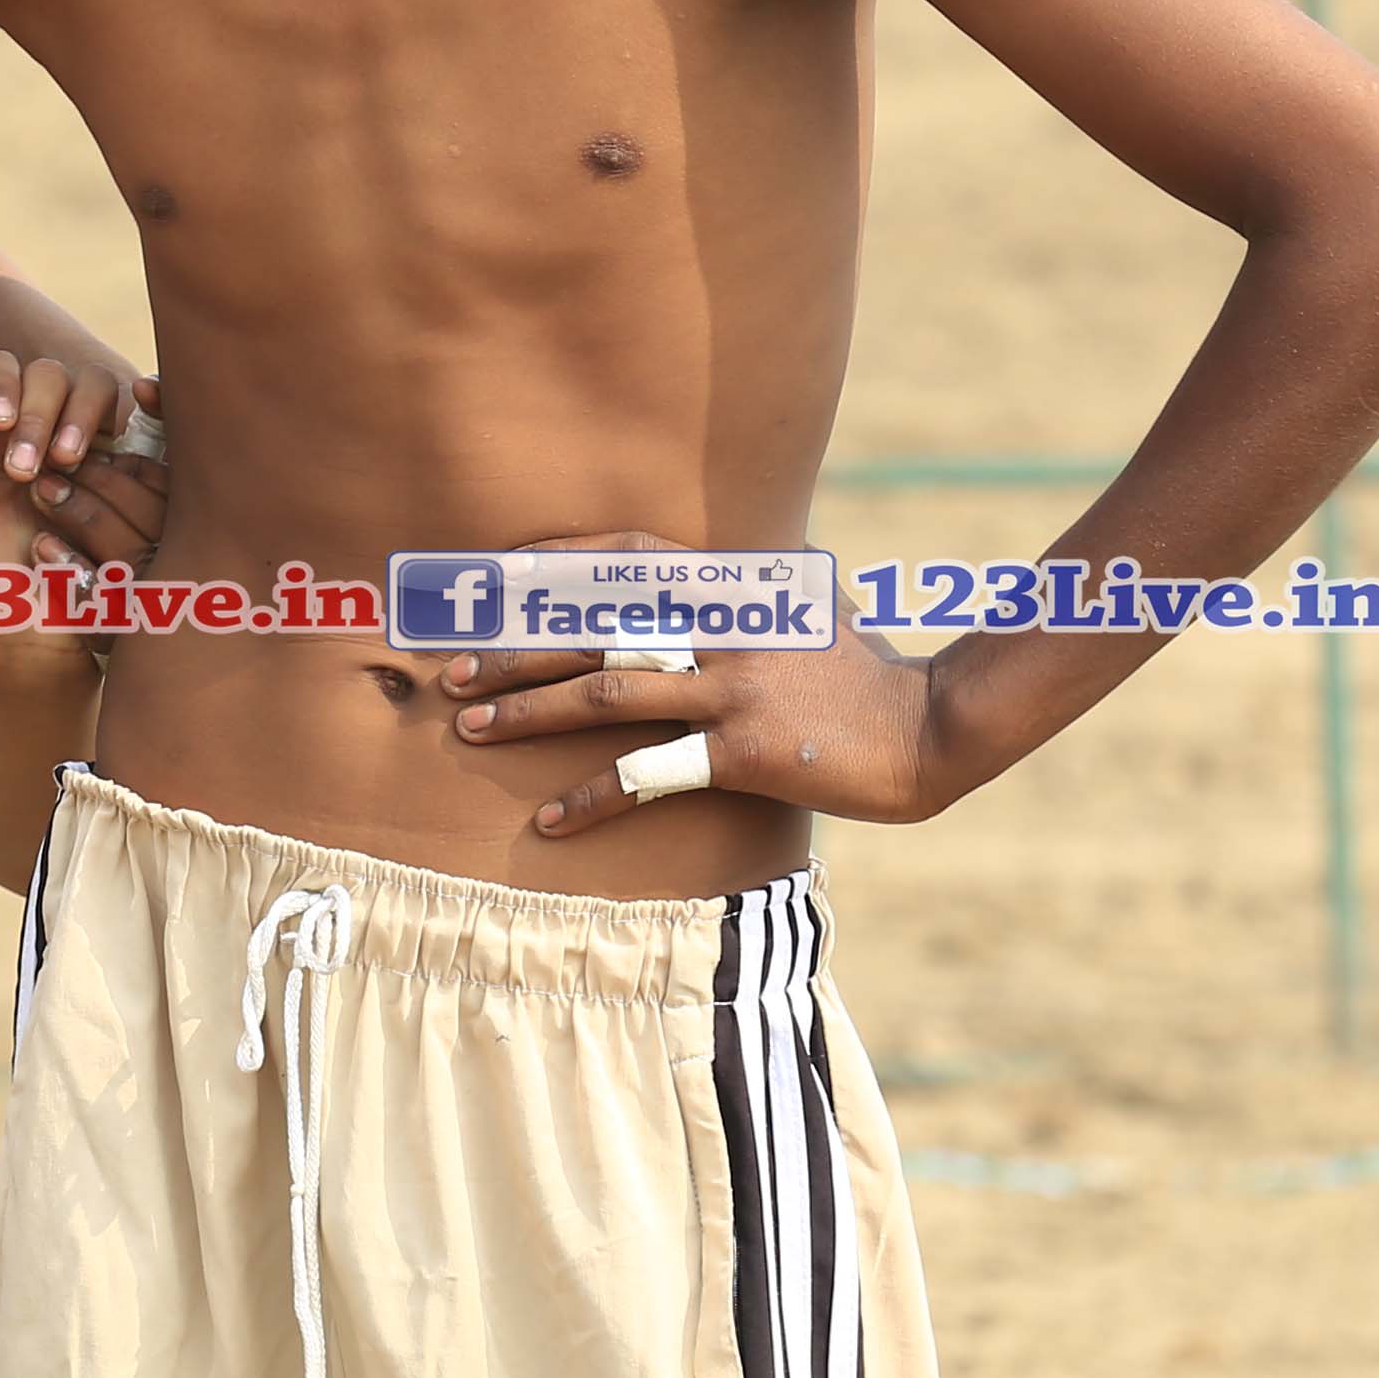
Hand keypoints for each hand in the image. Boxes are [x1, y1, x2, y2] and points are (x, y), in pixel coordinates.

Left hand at [0, 340, 165, 569]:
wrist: (30, 627)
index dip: (2, 383)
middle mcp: (35, 424)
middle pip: (47, 372)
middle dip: (37, 410)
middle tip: (26, 466)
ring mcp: (81, 439)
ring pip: (93, 384)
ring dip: (79, 413)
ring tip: (65, 462)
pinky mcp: (120, 463)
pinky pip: (130, 422)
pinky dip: (119, 424)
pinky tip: (102, 455)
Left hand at [427, 530, 956, 833]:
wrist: (927, 728)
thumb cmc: (862, 671)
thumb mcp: (806, 604)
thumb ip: (747, 589)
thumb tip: (711, 570)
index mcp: (732, 586)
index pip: (623, 556)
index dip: (552, 565)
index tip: (491, 582)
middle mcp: (722, 626)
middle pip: (593, 626)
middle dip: (512, 647)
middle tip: (450, 673)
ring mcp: (732, 686)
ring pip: (606, 694)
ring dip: (528, 713)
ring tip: (470, 730)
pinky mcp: (743, 751)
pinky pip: (649, 773)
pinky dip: (593, 799)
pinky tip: (551, 822)